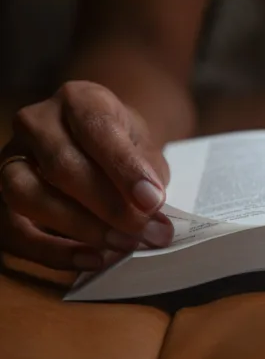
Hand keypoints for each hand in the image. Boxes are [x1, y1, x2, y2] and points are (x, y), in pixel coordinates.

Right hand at [0, 81, 172, 270]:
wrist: (99, 147)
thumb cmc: (123, 148)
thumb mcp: (144, 148)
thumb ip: (148, 177)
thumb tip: (153, 218)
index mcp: (78, 99)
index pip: (96, 129)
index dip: (125, 168)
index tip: (153, 201)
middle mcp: (36, 123)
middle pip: (61, 166)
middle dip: (108, 206)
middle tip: (145, 232)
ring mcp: (10, 158)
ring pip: (27, 195)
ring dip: (79, 227)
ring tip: (122, 245)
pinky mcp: (0, 198)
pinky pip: (14, 231)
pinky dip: (54, 252)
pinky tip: (92, 259)